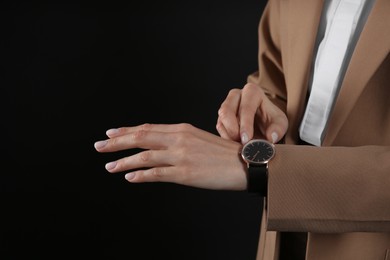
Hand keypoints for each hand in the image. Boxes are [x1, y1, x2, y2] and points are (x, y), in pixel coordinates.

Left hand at [94, 123, 247, 190]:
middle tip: (99, 146)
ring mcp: (181, 156)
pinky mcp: (185, 174)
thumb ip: (179, 140)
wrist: (246, 163)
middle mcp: (178, 139)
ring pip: (144, 156)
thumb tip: (158, 146)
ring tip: (109, 166)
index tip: (111, 132)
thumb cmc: (224, 152)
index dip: (127, 130)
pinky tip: (128, 177)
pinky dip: (140, 175)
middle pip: (141, 137)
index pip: (148, 128)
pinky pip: (156, 174)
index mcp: (182, 129)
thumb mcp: (199, 138)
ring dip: (123, 161)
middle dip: (117, 142)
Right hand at [216, 83, 287, 143]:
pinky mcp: (221, 116)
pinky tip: (236, 142)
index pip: (245, 107)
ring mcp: (226, 104)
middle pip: (227, 111)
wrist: (263, 123)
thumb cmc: (271, 120)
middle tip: (242, 143)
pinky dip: (226, 137)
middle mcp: (236, 94)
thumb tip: (270, 137)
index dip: (245, 124)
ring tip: (240, 144)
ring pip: (221, 120)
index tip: (247, 139)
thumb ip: (278, 129)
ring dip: (229, 135)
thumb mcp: (280, 123)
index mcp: (252, 91)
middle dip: (233, 130)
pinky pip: (219, 127)